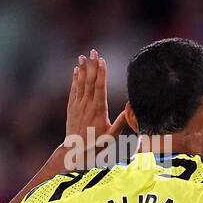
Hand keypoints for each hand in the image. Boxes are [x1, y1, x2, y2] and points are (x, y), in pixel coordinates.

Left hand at [64, 50, 128, 167]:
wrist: (75, 151)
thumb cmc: (97, 144)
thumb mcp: (112, 136)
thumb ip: (121, 122)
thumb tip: (130, 110)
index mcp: (98, 110)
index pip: (100, 87)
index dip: (101, 73)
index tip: (102, 61)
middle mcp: (87, 105)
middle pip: (90, 81)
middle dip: (92, 65)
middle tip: (93, 51)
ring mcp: (78, 105)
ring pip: (81, 83)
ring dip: (82, 69)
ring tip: (83, 56)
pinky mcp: (72, 107)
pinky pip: (74, 90)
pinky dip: (75, 79)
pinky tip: (76, 70)